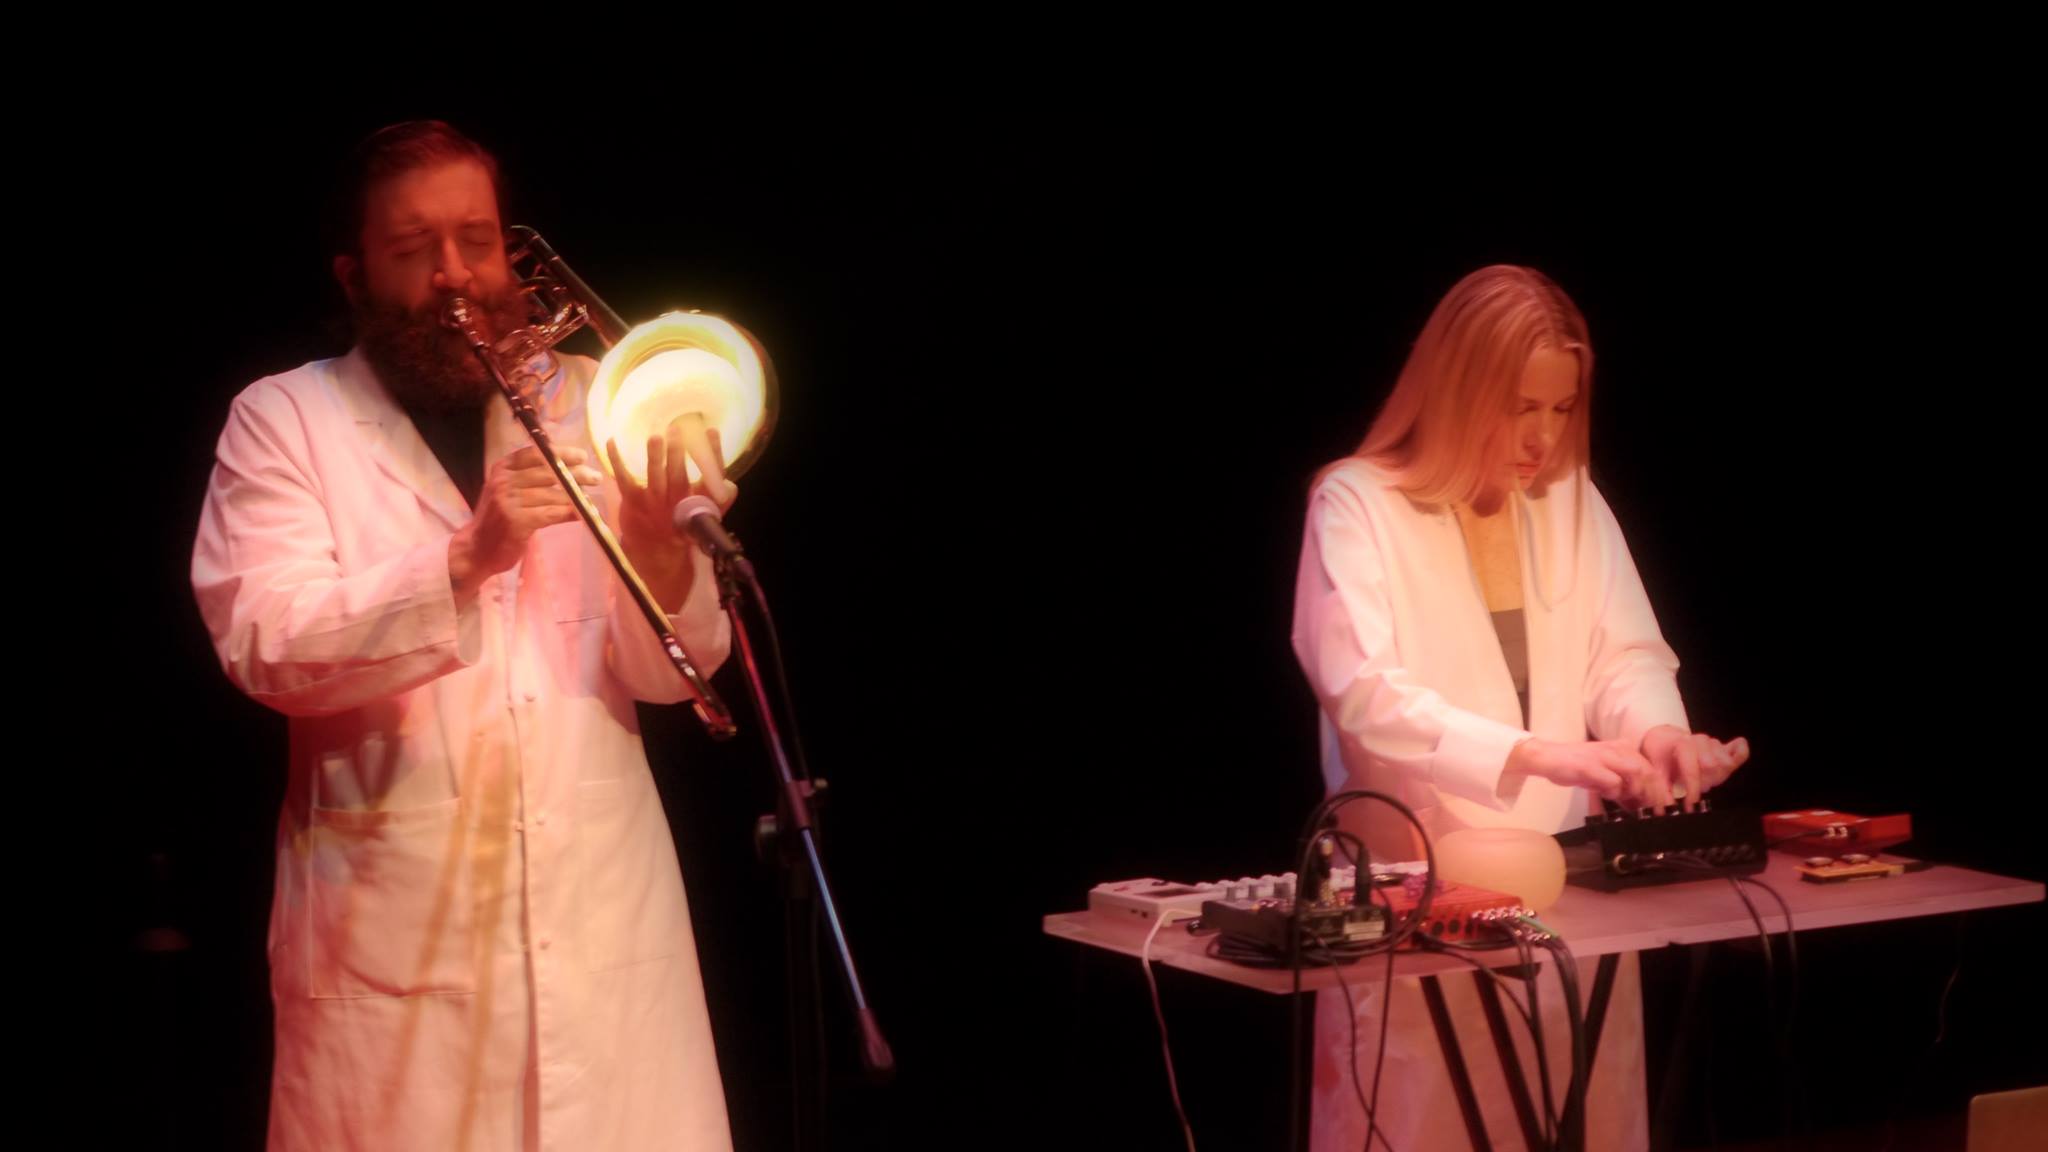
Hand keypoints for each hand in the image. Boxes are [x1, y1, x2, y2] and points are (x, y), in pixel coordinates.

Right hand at [449, 445, 602, 602]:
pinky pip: (550, 513)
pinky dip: (568, 513)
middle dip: (575, 473)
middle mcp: (504, 481)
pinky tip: (581, 514)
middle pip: (548, 472)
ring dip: (575, 495)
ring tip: (590, 498)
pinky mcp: (516, 521)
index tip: (582, 456)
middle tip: (595, 477)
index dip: (561, 453)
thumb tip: (568, 469)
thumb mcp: (507, 492)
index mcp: (502, 468)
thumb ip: (529, 479)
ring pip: (552, 494)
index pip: (536, 453)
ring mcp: (508, 501)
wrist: (475, 549)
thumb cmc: (496, 519)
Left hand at [607, 414, 738, 608]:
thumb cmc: (684, 525)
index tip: (711, 431)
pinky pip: (624, 479)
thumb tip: (730, 485)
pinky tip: (612, 441)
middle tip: (676, 430)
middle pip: (678, 477)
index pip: (710, 477)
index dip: (713, 454)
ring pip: (655, 478)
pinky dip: (617, 460)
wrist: (657, 551)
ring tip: (655, 437)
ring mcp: (653, 503)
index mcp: (699, 502)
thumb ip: (720, 499)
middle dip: (677, 454)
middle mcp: (677, 503)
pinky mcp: (633, 501)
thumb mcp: (707, 515)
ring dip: (655, 457)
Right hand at [1506, 737, 1673, 809]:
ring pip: (1636, 773)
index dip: (1658, 788)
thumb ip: (1621, 784)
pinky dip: (1615, 792)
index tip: (1659, 806)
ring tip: (1631, 804)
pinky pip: (1613, 782)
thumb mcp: (1603, 772)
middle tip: (1650, 811)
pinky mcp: (1590, 766)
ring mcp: (1603, 756)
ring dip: (1636, 792)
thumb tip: (1638, 803)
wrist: (1547, 757)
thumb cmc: (1575, 766)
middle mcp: (1616, 749)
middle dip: (1652, 794)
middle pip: (1648, 771)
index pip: (1650, 767)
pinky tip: (1607, 796)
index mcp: (1622, 748)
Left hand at [1640, 725, 1750, 810]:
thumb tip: (1663, 811)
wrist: (1667, 740)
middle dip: (1705, 782)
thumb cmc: (1663, 758)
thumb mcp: (1658, 772)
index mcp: (1683, 745)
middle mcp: (1700, 741)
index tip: (1690, 806)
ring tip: (1705, 779)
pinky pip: (1740, 751)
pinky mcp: (1726, 747)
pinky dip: (1740, 755)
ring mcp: (1715, 743)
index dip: (1692, 790)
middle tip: (1698, 787)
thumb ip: (1662, 791)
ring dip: (1717, 776)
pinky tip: (1729, 765)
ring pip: (1726, 763)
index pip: (1692, 770)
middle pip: (1712, 766)